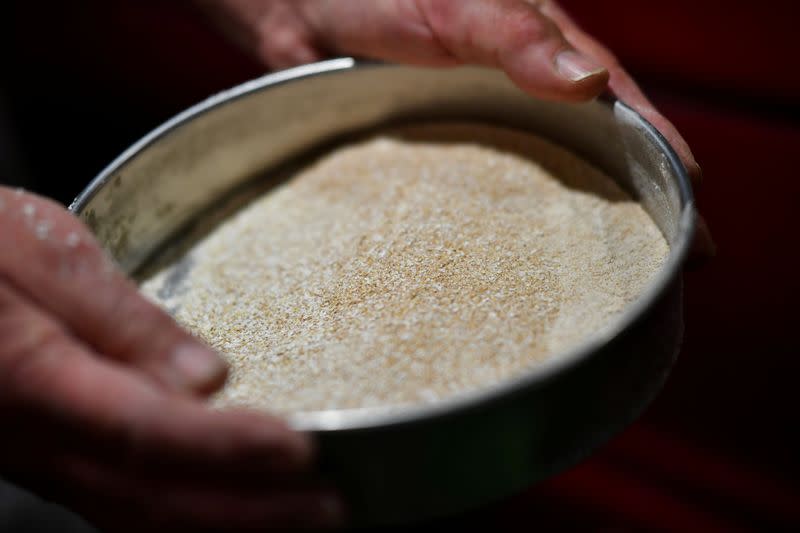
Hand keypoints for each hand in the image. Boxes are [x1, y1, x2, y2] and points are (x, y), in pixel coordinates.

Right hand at [0, 187, 342, 530]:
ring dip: (228, 523)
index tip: (300, 451)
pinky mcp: (48, 455)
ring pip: (140, 515)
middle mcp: (38, 438)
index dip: (227, 449)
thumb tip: (205, 375)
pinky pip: (122, 501)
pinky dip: (187, 514)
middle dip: (249, 510)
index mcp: (36, 379)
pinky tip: (230, 508)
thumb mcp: (39, 252)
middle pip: (155, 497)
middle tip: (328, 506)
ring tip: (299, 517)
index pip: (149, 432)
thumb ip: (121, 318)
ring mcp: (41, 457)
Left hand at [198, 0, 713, 259]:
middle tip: (662, 265)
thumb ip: (514, 35)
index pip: (620, 110)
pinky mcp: (435, 155)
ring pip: (539, 181)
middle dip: (630, 204)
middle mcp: (519, 96)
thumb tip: (591, 85)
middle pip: (592, 154)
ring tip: (600, 280)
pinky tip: (506, 268)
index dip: (661, 159)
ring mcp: (478, 128)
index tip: (694, 218)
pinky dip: (500, 229)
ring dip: (572, 224)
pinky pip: (478, 196)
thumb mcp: (453, 4)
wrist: (296, 9)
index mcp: (542, 53)